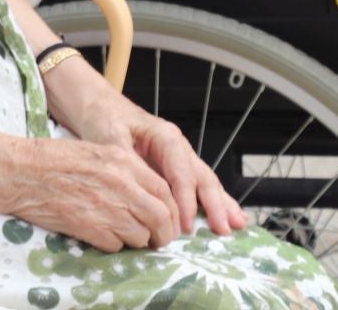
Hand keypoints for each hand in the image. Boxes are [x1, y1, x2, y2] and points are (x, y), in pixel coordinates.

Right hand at [0, 135, 182, 252]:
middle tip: (158, 239)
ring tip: (123, 235)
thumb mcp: (95, 152)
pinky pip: (116, 245)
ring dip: (137, 240)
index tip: (168, 220)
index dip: (171, 210)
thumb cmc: (53, 159)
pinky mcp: (91, 228)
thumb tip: (147, 194)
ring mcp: (107, 208)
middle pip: (160, 217)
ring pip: (141, 236)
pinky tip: (100, 234)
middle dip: (163, 233)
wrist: (21, 171)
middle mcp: (121, 184)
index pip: (164, 191)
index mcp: (123, 161)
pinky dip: (113, 244)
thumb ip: (124, 170)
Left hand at [55, 88, 245, 239]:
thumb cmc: (105, 117)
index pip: (181, 173)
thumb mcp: (110, 137)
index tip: (186, 225)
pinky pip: (195, 185)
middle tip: (224, 230)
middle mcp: (177, 147)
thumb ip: (128, 161)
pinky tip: (227, 214)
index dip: (186, 201)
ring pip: (205, 181)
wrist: (99, 105)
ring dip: (221, 204)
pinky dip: (212, 200)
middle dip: (215, 205)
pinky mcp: (173, 167)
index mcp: (165, 137)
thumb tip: (141, 188)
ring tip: (238, 224)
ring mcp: (178, 157)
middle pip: (202, 177)